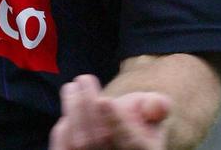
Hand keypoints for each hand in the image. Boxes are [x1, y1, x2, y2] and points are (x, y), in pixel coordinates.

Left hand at [49, 74, 170, 149]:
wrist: (118, 147)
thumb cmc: (135, 128)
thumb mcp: (152, 118)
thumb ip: (157, 106)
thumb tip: (157, 104)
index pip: (131, 141)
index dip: (116, 121)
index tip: (104, 100)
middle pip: (100, 139)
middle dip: (87, 106)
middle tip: (83, 78)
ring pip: (80, 143)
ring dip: (73, 112)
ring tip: (71, 88)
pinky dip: (62, 133)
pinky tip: (66, 116)